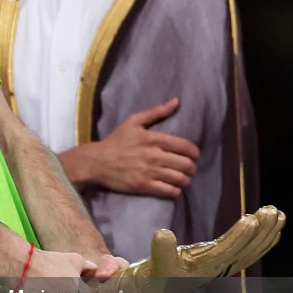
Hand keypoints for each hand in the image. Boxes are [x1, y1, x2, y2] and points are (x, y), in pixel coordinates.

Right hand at [60, 97, 199, 196]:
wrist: (97, 162)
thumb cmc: (115, 141)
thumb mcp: (133, 121)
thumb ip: (156, 112)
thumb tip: (176, 101)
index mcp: (153, 138)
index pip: (185, 146)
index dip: (195, 153)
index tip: (195, 156)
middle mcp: (153, 155)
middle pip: (185, 164)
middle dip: (192, 168)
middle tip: (190, 169)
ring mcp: (148, 172)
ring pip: (179, 179)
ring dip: (186, 180)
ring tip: (184, 179)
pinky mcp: (143, 186)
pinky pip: (169, 191)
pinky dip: (176, 191)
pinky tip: (174, 188)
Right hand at [102, 205, 285, 292]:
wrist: (152, 289)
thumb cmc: (152, 276)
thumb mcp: (153, 264)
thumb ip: (159, 251)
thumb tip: (163, 233)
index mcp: (200, 270)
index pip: (223, 252)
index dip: (238, 237)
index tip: (251, 219)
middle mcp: (215, 270)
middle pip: (244, 251)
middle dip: (260, 232)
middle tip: (272, 212)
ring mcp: (221, 266)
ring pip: (249, 251)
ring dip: (265, 234)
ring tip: (279, 214)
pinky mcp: (221, 261)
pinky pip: (246, 251)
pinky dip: (261, 240)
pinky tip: (272, 228)